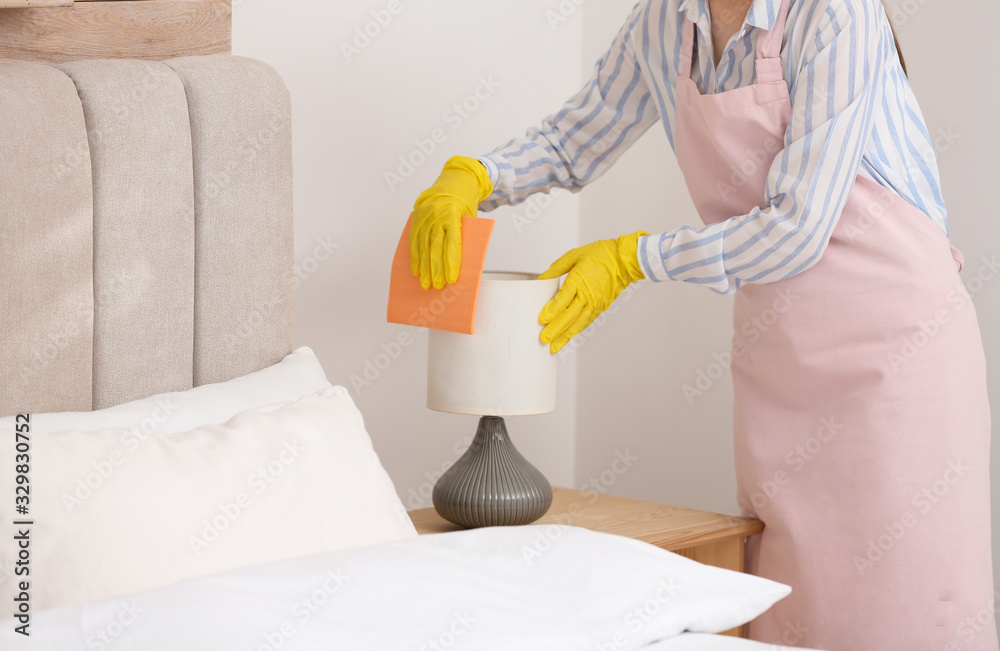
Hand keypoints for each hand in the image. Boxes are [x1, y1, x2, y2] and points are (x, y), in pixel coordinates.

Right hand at [410, 155, 492, 288]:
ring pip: (423, 247)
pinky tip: (416, 269)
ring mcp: (424, 217)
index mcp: (453, 215)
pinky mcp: (416, 218)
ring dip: (423, 267)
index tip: (452, 279)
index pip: (452, 244)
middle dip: (436, 270)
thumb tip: (458, 265)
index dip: (451, 264)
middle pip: (435, 248)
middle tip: (436, 286)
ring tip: (425, 282)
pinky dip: (414, 257)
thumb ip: (462, 237)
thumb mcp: (469, 218)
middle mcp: (437, 216)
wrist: (454, 181)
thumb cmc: (465, 203)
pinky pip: (414, 241)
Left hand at [537, 231, 647, 353]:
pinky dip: (576, 331)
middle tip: (543, 339)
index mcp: (579, 280)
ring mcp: (595, 304)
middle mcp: (587, 295)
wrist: (624, 261)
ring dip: (565, 336)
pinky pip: (586, 322)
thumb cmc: (600, 255)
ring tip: (553, 346)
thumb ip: (556, 269)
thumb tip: (541, 279)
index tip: (541, 319)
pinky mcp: (600, 308)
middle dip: (555, 329)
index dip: (551, 311)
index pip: (562, 299)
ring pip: (577, 324)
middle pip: (568, 316)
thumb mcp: (573, 256)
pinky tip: (567, 337)